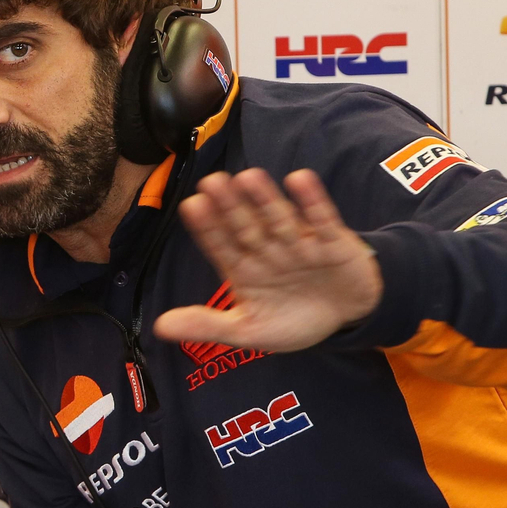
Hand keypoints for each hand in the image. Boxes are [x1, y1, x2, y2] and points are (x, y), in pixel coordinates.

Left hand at [152, 168, 381, 352]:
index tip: (191, 206)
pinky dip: (312, 202)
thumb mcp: (248, 330)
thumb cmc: (292, 320)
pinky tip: (299, 180)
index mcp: (243, 268)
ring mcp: (299, 243)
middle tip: (211, 181)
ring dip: (265, 199)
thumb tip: (160, 327)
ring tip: (248, 177)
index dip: (207, 227)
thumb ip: (207, 326)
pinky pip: (322, 220)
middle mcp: (267, 250)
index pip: (220, 245)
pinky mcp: (333, 242)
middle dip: (230, 206)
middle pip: (246, 226)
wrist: (347, 318)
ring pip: (279, 218)